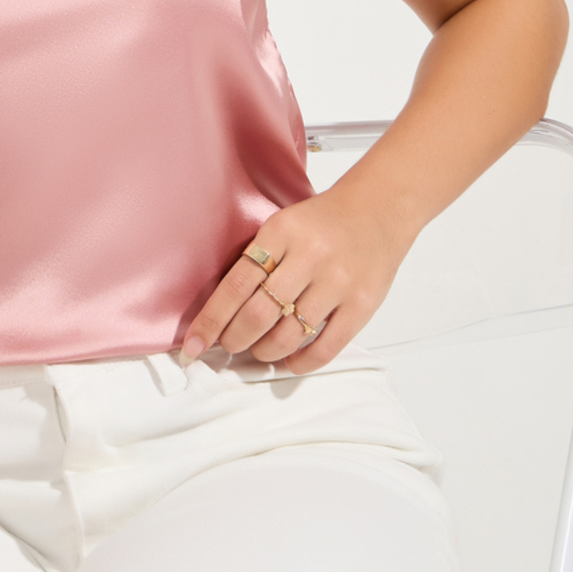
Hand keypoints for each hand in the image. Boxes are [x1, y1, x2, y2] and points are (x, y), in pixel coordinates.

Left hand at [179, 188, 403, 371]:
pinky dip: (301, 362)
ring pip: (289, 335)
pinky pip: (326, 347)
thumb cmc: (322, 221)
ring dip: (264, 351)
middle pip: (259, 314)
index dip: (211, 320)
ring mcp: (338, 282)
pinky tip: (289, 360)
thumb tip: (220, 311)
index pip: (236, 284)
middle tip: (228, 346)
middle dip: (235, 339)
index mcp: (281, 232)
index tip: (193, 345)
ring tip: (258, 350)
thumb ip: (256, 260)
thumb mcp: (282, 225)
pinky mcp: (362, 304)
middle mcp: (310, 256)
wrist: (379, 208)